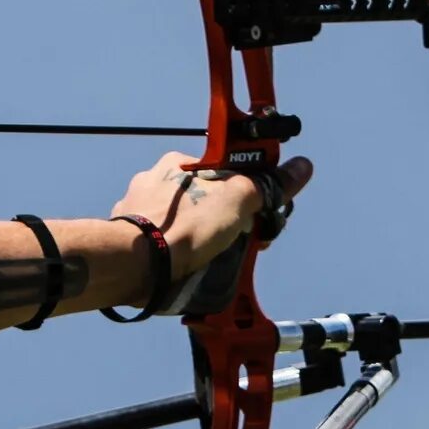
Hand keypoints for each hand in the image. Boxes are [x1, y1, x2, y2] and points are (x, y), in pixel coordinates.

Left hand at [112, 151, 313, 277]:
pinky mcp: (127, 238)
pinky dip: (172, 253)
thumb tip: (301, 167)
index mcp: (178, 162)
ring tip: (208, 261)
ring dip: (197, 238)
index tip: (255, 215)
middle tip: (236, 244)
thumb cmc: (184, 227)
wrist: (135, 264)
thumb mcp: (238, 200)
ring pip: (180, 220)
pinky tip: (181, 266)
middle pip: (202, 198)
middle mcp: (153, 180)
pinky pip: (158, 242)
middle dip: (224, 220)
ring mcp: (136, 209)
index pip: (222, 171)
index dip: (245, 192)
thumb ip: (268, 185)